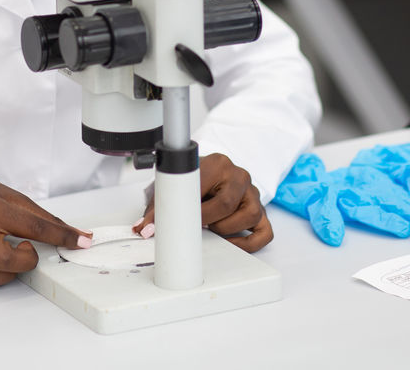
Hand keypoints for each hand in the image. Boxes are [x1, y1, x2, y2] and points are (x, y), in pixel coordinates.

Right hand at [0, 174, 90, 290]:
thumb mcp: (12, 197)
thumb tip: (74, 234)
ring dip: (7, 275)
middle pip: (7, 260)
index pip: (35, 226)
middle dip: (26, 261)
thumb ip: (42, 218)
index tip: (81, 242)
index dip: (62, 236)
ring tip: (10, 259)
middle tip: (27, 250)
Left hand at [132, 153, 272, 251]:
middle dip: (210, 221)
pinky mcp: (261, 212)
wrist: (209, 173)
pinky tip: (232, 244)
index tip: (183, 225)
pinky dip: (250, 243)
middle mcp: (238, 177)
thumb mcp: (172, 188)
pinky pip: (265, 232)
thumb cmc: (193, 180)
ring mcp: (252, 194)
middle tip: (197, 227)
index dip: (195, 213)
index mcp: (218, 165)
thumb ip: (158, 208)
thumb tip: (144, 229)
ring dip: (228, 229)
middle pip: (229, 204)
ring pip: (250, 215)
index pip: (208, 189)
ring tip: (213, 228)